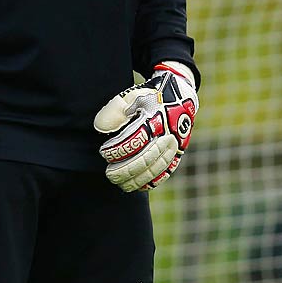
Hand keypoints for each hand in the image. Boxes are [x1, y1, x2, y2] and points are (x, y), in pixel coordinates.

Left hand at [92, 62, 197, 191]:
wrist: (180, 97)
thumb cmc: (148, 98)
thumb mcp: (131, 97)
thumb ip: (114, 110)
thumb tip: (101, 129)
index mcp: (154, 118)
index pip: (134, 141)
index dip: (117, 150)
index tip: (104, 152)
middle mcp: (167, 134)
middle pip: (145, 160)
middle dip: (125, 170)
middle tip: (109, 174)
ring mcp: (175, 145)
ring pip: (155, 169)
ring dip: (136, 179)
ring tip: (120, 183)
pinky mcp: (178, 153)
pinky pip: (166, 172)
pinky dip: (151, 181)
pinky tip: (137, 186)